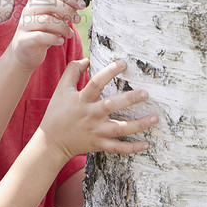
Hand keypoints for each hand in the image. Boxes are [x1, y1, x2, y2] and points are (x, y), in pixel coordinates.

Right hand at [8, 0, 84, 69]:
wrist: (24, 51)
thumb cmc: (42, 32)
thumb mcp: (53, 18)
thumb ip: (63, 10)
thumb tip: (80, 4)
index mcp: (36, 1)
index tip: (82, 5)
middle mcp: (28, 10)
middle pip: (50, 3)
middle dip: (68, 11)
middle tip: (77, 20)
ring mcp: (24, 24)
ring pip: (46, 20)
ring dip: (63, 27)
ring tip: (69, 34)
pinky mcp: (24, 39)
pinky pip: (40, 36)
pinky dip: (54, 38)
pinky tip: (60, 41)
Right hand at [38, 58, 157, 158]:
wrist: (51, 141)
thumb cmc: (57, 112)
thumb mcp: (61, 89)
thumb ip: (72, 71)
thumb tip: (86, 59)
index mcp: (81, 99)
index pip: (96, 83)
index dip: (109, 72)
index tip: (123, 63)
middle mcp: (90, 115)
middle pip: (111, 106)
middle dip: (129, 99)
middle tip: (146, 93)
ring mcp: (96, 131)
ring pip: (120, 129)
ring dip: (138, 124)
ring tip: (155, 117)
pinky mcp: (99, 144)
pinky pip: (118, 148)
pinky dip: (132, 148)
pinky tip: (146, 144)